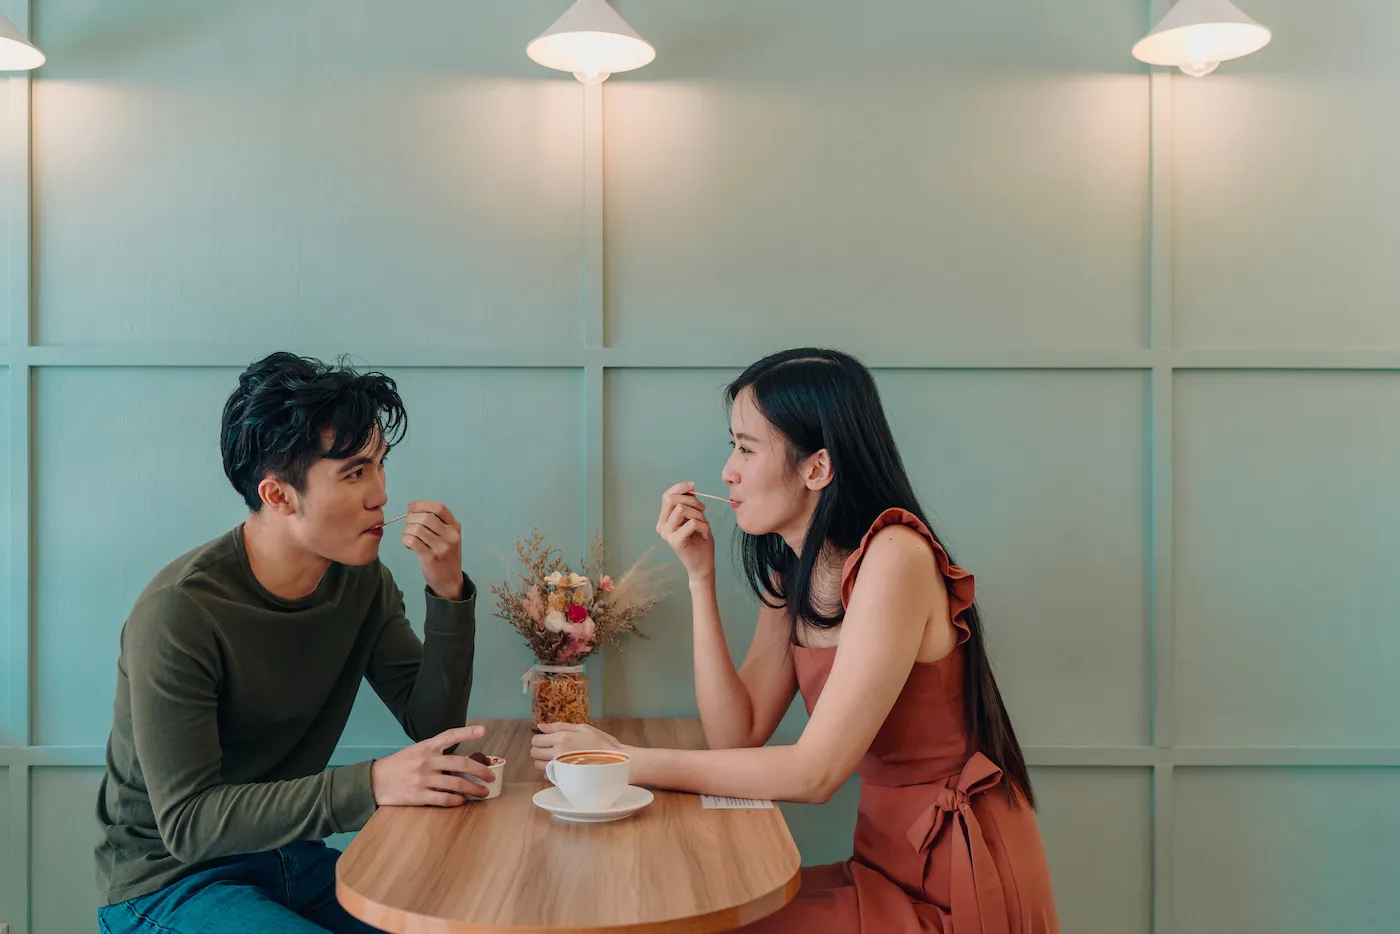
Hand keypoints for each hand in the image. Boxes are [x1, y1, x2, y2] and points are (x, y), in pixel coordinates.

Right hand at [370, 725, 494, 806]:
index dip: (467, 732)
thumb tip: (460, 762)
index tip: (483, 730)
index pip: (450, 735)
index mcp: (426, 747)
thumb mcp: (415, 752)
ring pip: (457, 784)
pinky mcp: (419, 796)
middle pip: (461, 763)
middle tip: (491, 777)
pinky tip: (463, 800)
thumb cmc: (398, 765)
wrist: (374, 782)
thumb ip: (435, 754)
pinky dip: (457, 800)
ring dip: (474, 789)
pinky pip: (445, 799)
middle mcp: (427, 761)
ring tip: (483, 792)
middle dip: (480, 770)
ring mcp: (423, 779)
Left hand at [402, 500, 463, 599]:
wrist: (450, 581)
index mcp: (455, 526)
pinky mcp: (430, 558)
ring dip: (406, 530)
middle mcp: (450, 535)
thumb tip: (412, 510)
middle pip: (425, 517)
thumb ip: (437, 522)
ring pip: (416, 529)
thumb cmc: (446, 556)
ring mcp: (441, 547)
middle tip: (408, 525)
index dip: (421, 505)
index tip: (411, 508)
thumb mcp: (449, 536)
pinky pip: (411, 541)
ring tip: (408, 536)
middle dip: (410, 519)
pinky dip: (405, 540)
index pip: (439, 507)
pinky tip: (408, 544)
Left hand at [530, 722, 623, 772]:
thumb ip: (559, 726)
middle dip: (539, 751)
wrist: (615, 761)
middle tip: (551, 749)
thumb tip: (540, 726)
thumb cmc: (601, 742)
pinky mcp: (565, 778)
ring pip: (539, 766)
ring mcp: (561, 767)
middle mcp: (558, 753)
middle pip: (534, 753)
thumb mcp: (582, 728)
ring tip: (557, 759)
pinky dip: (551, 773)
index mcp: (562, 738)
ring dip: (544, 762)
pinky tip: (561, 768)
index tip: (547, 741)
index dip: (540, 740)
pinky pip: (548, 777)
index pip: (536, 740)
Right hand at [656, 482, 714, 581]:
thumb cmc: (700, 540)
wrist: (703, 564)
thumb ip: (689, 503)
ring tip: (704, 524)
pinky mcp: (675, 541)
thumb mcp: (695, 516)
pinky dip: (703, 525)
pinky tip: (705, 533)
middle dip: (692, 500)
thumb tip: (690, 487)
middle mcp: (661, 526)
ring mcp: (666, 534)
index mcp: (664, 519)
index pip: (667, 496)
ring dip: (699, 514)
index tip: (694, 486)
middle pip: (672, 499)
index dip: (680, 487)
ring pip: (681, 509)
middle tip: (703, 509)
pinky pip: (691, 523)